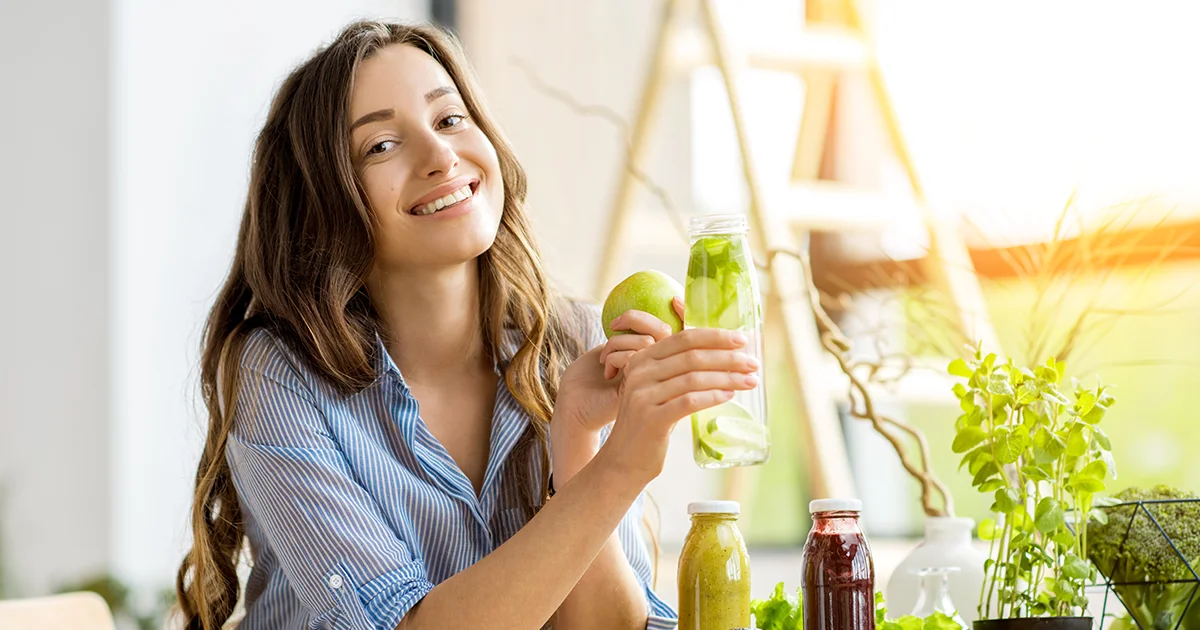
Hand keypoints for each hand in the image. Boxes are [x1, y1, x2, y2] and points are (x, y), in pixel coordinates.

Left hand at [554, 298, 685, 434]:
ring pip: (648, 342)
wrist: (576, 407)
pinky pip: (635, 357)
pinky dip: (616, 356)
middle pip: (666, 331)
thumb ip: (633, 335)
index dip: (685, 314)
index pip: (681, 331)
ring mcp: (653, 382)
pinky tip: (607, 373)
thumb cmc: (589, 376)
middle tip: (615, 324)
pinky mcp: (641, 390)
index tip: (676, 300)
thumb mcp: (612, 349)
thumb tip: (655, 309)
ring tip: (605, 359)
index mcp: (656, 359)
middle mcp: (660, 370)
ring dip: (619, 342)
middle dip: (636, 319)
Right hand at [597, 327, 759, 485]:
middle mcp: (640, 372)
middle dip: (728, 357)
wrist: (623, 460)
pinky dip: (713, 396)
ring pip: (694, 378)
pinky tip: (730, 395)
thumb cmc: (649, 423)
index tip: (742, 339)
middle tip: (753, 363)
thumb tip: (724, 356)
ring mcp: (643, 395)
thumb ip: (679, 371)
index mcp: (642, 359)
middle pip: (692, 356)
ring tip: (749, 381)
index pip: (683, 338)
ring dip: (727, 377)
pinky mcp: (651, 418)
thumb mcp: (657, 390)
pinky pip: (689, 401)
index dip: (715, 336)